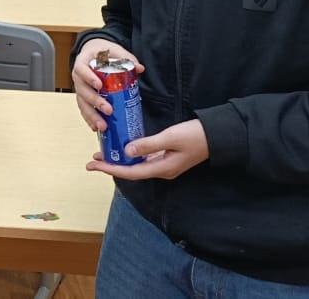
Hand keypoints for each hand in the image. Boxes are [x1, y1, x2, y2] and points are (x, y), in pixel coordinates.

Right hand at [72, 39, 144, 130]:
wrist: (93, 54)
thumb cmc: (101, 53)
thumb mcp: (113, 51)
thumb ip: (126, 58)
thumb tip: (139, 68)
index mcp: (82, 63)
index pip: (81, 70)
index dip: (88, 78)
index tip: (99, 85)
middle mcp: (78, 78)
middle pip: (83, 91)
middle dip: (95, 102)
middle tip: (108, 110)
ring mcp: (80, 89)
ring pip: (82, 104)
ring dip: (91, 116)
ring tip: (102, 126)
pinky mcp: (83, 98)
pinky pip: (84, 110)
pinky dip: (89, 119)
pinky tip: (96, 128)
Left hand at [85, 119, 208, 179]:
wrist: (216, 136)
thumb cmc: (194, 136)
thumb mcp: (170, 138)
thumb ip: (148, 145)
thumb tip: (126, 151)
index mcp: (162, 168)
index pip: (130, 172)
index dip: (111, 169)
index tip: (94, 165)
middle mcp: (161, 169)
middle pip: (131, 171)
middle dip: (111, 166)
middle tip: (93, 161)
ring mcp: (165, 164)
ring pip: (137, 165)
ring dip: (120, 161)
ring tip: (103, 154)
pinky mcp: (167, 157)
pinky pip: (144, 159)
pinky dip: (131, 155)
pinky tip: (123, 148)